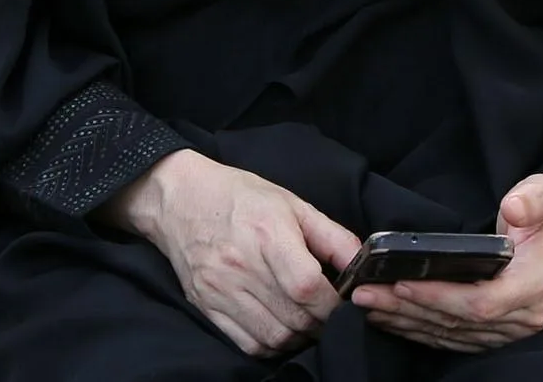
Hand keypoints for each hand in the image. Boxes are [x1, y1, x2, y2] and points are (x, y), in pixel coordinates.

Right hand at [103, 149, 362, 357]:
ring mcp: (220, 289)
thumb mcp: (292, 203)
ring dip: (299, 338)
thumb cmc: (240, 197)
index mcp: (267, 234)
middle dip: (321, 324)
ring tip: (306, 322)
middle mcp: (241, 265)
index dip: (333, 304)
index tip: (344, 303)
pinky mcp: (206, 305)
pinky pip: (247, 343)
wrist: (178, 198)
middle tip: (328, 315)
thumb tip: (363, 263)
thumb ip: (332, 236)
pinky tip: (280, 328)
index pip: (307, 287)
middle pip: (294, 318)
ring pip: (274, 337)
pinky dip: (271, 345)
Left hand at [352, 173, 542, 353]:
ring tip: (368, 305)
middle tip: (366, 294)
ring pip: (450, 334)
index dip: (440, 297)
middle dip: (409, 309)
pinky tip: (391, 319)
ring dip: (406, 322)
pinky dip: (419, 330)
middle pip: (458, 323)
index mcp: (534, 285)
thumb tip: (514, 207)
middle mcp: (522, 317)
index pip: (481, 302)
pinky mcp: (493, 334)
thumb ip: (532, 199)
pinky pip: (452, 339)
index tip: (402, 284)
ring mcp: (508, 331)